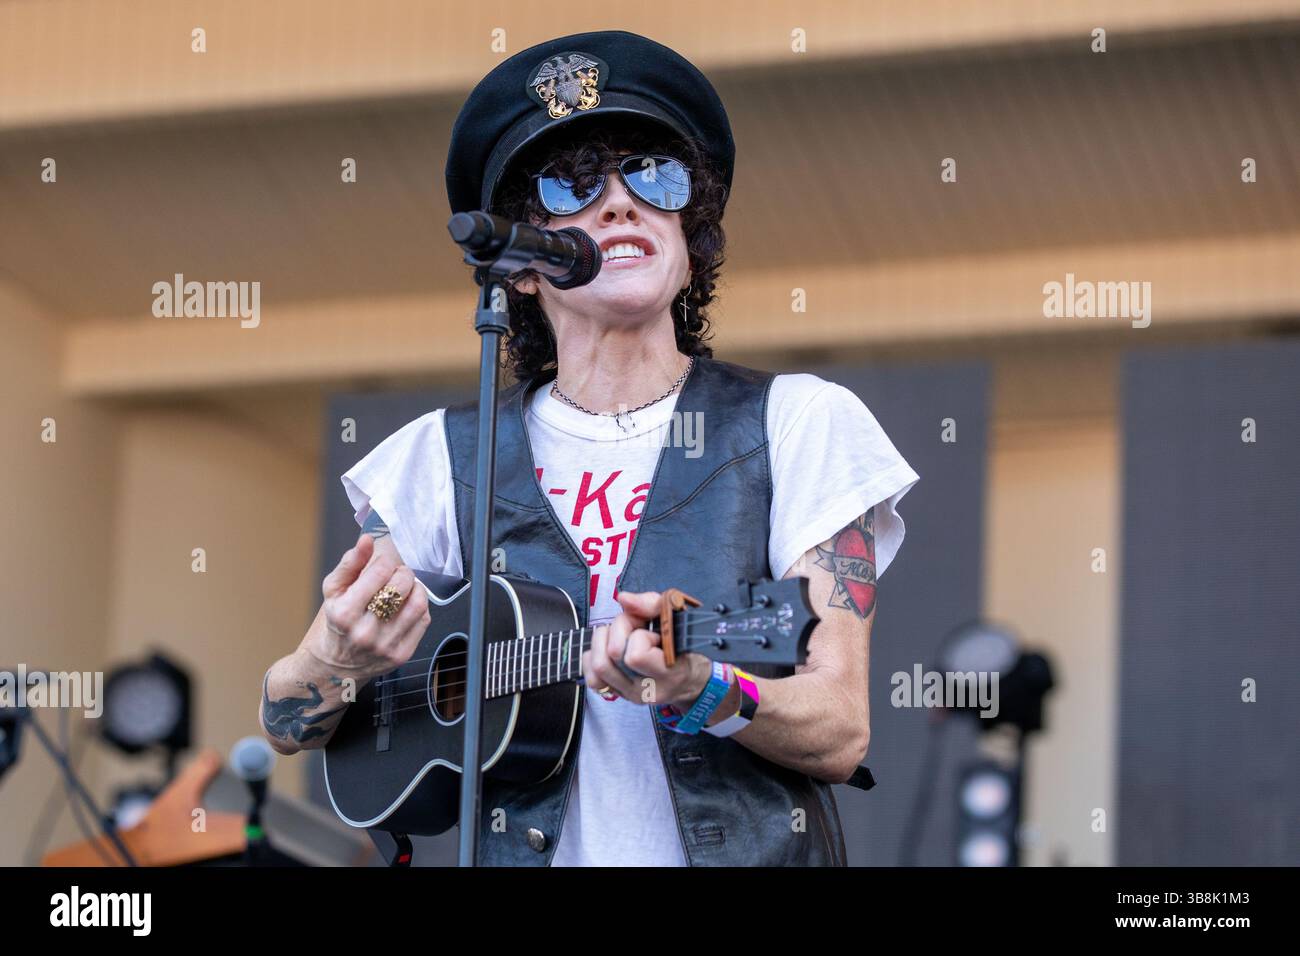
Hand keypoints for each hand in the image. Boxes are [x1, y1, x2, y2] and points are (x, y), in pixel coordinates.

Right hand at [306, 531, 429, 681]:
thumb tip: (367, 540)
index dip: (385, 562)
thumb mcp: (333, 590)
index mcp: (345, 613)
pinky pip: (424, 621)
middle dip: (402, 573)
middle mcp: (365, 632)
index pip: (380, 572)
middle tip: (396, 575)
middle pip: (402, 586)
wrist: (336, 665)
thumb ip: (350, 563)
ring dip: (415, 588)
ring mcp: (385, 646)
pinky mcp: (401, 655)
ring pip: (418, 604)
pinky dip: (420, 607)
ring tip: (404, 588)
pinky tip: (407, 606)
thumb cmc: (335, 622)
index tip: (382, 566)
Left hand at [583, 590, 711, 706]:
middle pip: (612, 656)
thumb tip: (623, 599)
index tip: (653, 633)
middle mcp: (648, 689)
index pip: (635, 656)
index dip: (640, 636)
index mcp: (669, 673)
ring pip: (598, 666)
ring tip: (618, 635)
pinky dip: (594, 657)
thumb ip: (651, 604)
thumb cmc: (685, 645)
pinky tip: (609, 649)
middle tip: (633, 626)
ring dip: (603, 641)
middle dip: (619, 629)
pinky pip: (592, 676)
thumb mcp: (678, 618)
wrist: (689, 680)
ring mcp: (630, 694)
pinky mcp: (617, 694)